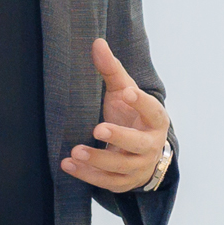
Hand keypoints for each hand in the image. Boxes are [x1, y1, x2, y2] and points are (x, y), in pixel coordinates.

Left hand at [62, 38, 169, 191]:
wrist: (140, 153)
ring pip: (120, 167)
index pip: (153, 111)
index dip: (142, 103)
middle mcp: (151, 146)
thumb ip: (112, 70)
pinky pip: (106, 182)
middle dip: (119, 137)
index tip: (128, 92)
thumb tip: (96, 42)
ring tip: (75, 151)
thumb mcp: (123, 92)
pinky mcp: (124, 182)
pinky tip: (68, 164)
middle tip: (98, 128)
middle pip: (138, 143)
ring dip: (97, 159)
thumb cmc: (130, 116)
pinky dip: (86, 175)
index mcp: (155, 121)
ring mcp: (139, 167)